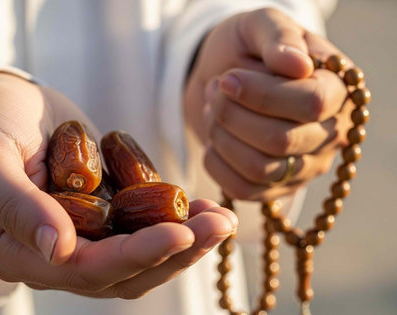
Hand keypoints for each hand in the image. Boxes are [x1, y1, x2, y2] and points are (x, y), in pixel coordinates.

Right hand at [0, 73, 236, 296]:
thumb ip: (17, 206)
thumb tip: (59, 249)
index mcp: (23, 250)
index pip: (88, 268)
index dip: (137, 255)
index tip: (180, 233)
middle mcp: (59, 251)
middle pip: (126, 270)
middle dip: (176, 251)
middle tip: (220, 227)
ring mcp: (86, 232)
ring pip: (143, 253)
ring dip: (185, 240)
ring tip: (222, 220)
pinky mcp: (105, 210)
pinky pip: (145, 225)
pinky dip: (176, 219)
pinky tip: (203, 206)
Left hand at [185, 8, 354, 200]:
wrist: (222, 80)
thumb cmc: (245, 51)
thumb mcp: (259, 27)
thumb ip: (279, 38)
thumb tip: (299, 66)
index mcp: (336, 89)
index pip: (311, 103)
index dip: (262, 94)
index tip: (227, 79)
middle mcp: (327, 134)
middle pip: (281, 141)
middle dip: (232, 115)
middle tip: (215, 89)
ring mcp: (303, 167)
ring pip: (259, 170)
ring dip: (222, 136)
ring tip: (213, 110)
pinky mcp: (274, 188)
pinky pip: (242, 189)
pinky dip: (216, 163)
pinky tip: (214, 136)